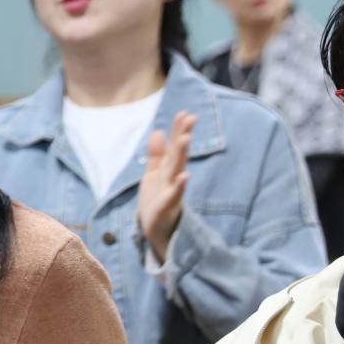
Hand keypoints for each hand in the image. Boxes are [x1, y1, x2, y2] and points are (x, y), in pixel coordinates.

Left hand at [138, 110, 195, 261]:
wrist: (155, 231)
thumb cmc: (156, 201)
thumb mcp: (154, 175)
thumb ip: (156, 155)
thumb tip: (157, 131)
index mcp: (167, 170)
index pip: (173, 147)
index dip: (178, 130)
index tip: (184, 112)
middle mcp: (172, 178)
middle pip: (177, 155)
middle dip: (182, 136)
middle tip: (190, 118)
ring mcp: (171, 192)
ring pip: (176, 171)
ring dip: (181, 155)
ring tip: (186, 138)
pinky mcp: (166, 208)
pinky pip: (173, 196)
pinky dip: (179, 186)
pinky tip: (185, 176)